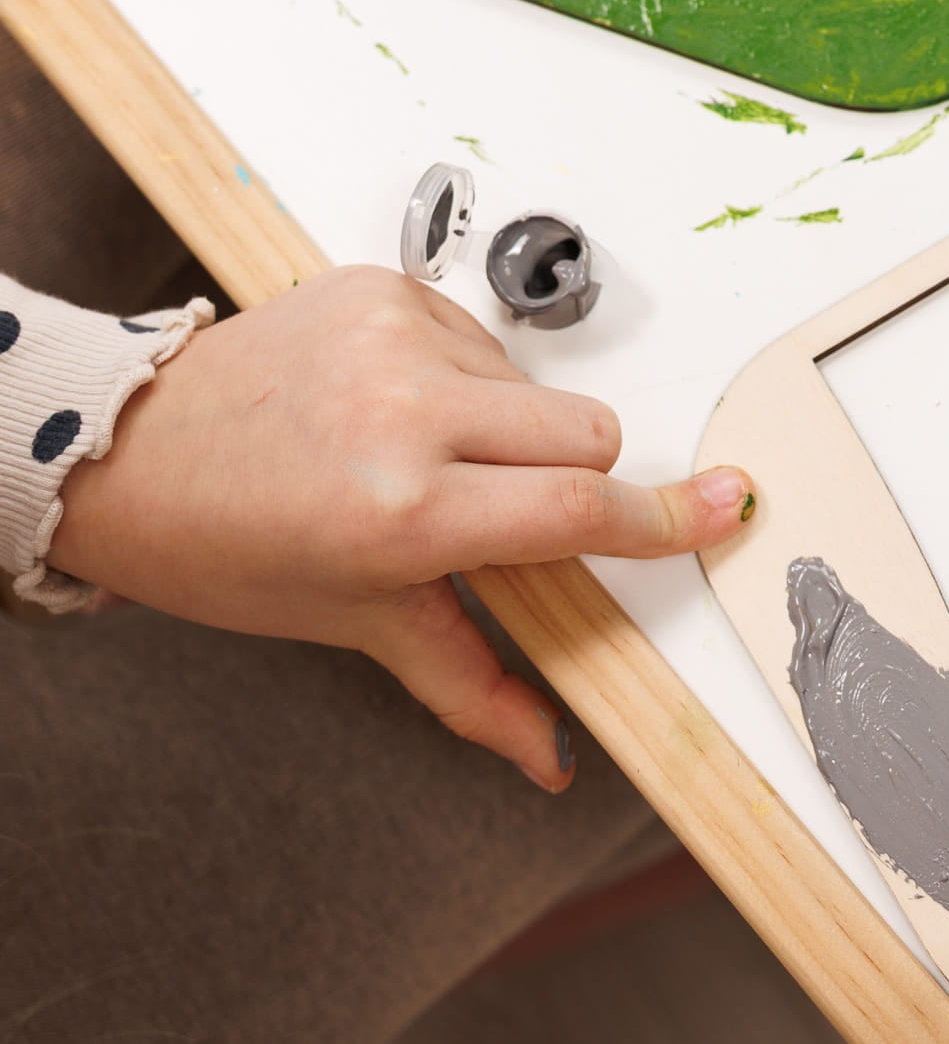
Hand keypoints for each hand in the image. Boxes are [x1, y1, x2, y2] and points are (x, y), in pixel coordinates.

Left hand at [48, 266, 754, 789]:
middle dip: (573, 473)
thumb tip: (549, 756)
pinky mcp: (382, 286)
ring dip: (511, 425)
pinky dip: (464, 377)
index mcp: (402, 508)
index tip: (723, 502)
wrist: (129, 451)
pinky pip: (485, 336)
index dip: (663, 516)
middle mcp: (402, 411)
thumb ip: (474, 685)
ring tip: (423, 450)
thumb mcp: (356, 621)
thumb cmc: (232, 544)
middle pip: (587, 431)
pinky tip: (397, 403)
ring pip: (540, 385)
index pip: (579, 509)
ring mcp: (393, 336)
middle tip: (499, 502)